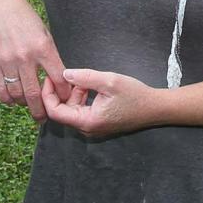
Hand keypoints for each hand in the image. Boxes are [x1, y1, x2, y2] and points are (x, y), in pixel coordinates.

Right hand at [0, 0, 70, 121]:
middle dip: (41, 110)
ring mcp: (7, 61)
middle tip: (44, 118)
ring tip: (29, 106)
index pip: (58, 78)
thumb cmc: (25, 18)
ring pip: (17, 95)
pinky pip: (0, 90)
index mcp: (43, 47)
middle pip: (35, 94)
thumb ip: (50, 55)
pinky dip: (7, 99)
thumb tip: (58, 79)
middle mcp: (25, 56)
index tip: (65, 99)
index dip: (64, 93)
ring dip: (24, 104)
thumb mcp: (44, 32)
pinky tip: (13, 100)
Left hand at [42, 68, 159, 138]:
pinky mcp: (97, 123)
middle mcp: (87, 128)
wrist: (154, 108)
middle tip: (67, 73)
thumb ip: (85, 77)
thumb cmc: (134, 95)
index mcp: (87, 121)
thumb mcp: (109, 81)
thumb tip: (64, 74)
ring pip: (71, 110)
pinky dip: (81, 97)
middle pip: (62, 111)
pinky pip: (81, 110)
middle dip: (61, 92)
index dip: (48, 94)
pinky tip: (90, 85)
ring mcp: (92, 127)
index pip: (55, 112)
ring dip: (73, 93)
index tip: (49, 77)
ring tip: (84, 78)